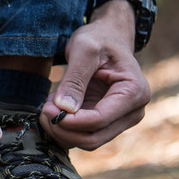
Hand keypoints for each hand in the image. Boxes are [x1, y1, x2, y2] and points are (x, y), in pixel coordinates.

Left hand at [40, 0, 150, 150]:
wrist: (107, 37)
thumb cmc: (99, 39)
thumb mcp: (84, 50)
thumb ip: (74, 80)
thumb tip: (64, 109)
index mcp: (134, 92)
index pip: (99, 120)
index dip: (70, 121)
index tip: (47, 108)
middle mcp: (133, 112)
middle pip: (93, 138)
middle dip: (63, 128)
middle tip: (44, 108)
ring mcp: (120, 121)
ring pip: (86, 141)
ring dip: (61, 129)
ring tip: (51, 103)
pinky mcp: (107, 123)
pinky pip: (82, 136)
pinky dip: (64, 128)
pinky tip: (57, 108)